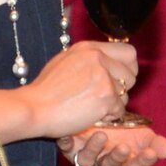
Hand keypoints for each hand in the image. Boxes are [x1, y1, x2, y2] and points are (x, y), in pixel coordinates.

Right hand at [22, 40, 136, 139]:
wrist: (34, 108)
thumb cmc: (45, 91)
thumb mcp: (65, 62)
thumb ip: (88, 59)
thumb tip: (108, 62)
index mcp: (89, 48)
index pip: (128, 52)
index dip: (128, 67)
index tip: (120, 78)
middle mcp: (98, 58)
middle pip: (131, 74)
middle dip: (122, 89)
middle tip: (105, 97)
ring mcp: (103, 77)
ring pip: (126, 94)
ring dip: (113, 104)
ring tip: (92, 107)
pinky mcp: (105, 96)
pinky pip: (120, 110)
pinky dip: (108, 116)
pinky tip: (91, 115)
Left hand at [61, 125, 165, 165]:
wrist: (100, 118)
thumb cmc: (124, 131)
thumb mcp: (142, 135)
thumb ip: (155, 144)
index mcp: (125, 163)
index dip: (143, 162)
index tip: (151, 152)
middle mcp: (104, 164)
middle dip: (117, 158)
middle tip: (122, 147)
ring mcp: (87, 157)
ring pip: (88, 159)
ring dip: (94, 149)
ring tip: (101, 135)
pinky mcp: (69, 147)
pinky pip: (66, 148)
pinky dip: (66, 143)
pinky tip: (68, 137)